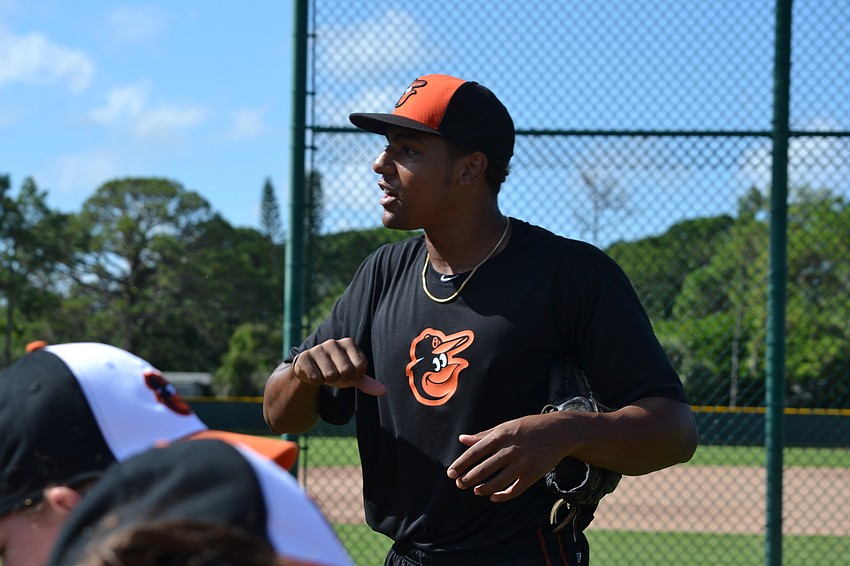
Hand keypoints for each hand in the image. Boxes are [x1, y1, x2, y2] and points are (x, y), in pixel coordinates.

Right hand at [292, 338, 385, 395]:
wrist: (309, 369)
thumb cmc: (336, 371)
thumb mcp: (352, 376)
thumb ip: (367, 382)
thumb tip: (383, 391)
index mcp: (349, 343)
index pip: (360, 366)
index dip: (355, 376)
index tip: (349, 372)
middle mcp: (333, 342)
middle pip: (346, 371)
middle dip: (341, 379)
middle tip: (335, 374)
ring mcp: (318, 348)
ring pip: (331, 375)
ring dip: (328, 380)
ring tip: (324, 373)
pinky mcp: (304, 356)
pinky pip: (316, 377)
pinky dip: (316, 380)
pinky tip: (314, 373)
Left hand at [446, 414, 567, 501]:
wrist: (559, 431)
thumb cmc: (528, 427)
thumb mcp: (505, 426)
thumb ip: (483, 435)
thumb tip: (462, 439)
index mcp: (500, 436)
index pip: (475, 452)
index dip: (461, 464)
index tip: (450, 473)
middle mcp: (510, 450)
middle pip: (484, 469)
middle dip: (468, 479)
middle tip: (459, 484)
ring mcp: (522, 464)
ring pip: (497, 482)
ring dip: (483, 489)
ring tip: (475, 490)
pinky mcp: (533, 475)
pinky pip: (514, 490)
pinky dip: (502, 496)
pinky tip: (493, 497)